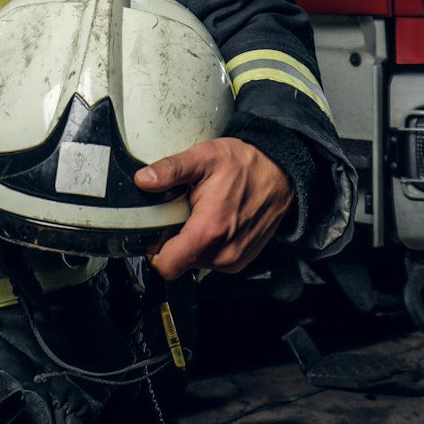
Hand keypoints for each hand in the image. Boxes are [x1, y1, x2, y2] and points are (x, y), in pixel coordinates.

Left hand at [135, 137, 293, 280]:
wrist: (280, 174)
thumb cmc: (245, 165)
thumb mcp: (205, 157)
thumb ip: (171, 169)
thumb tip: (143, 179)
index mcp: (208, 232)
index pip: (166, 266)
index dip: (154, 251)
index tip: (157, 230)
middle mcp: (222, 254)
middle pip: (179, 264)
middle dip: (173, 242)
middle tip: (182, 214)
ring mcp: (234, 260)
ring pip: (194, 263)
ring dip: (191, 244)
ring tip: (201, 215)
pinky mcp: (241, 261)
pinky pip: (212, 261)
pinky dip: (208, 246)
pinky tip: (215, 223)